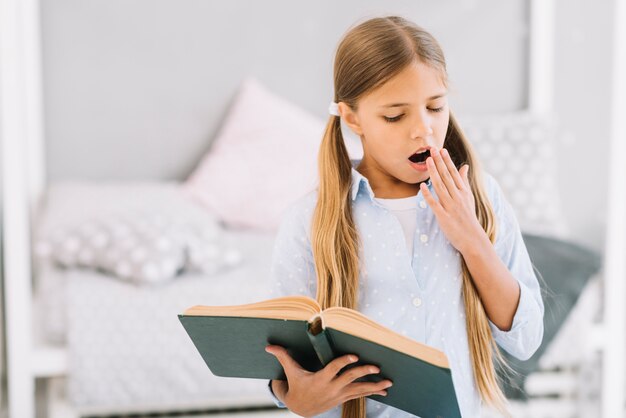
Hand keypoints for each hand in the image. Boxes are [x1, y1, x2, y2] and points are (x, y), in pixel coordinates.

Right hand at [265, 344, 392, 416]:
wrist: (300, 408)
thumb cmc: (296, 384)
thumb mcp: (290, 371)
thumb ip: (282, 356)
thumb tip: (268, 346)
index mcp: (320, 378)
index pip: (334, 369)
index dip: (344, 362)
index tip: (355, 356)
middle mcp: (331, 387)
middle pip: (350, 379)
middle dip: (364, 373)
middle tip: (376, 367)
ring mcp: (339, 394)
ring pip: (359, 389)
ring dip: (374, 386)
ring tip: (388, 382)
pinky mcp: (343, 397)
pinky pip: (360, 394)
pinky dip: (372, 391)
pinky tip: (385, 390)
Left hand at [420, 146, 485, 254]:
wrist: (473, 238)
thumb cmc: (469, 217)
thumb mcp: (469, 197)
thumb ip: (464, 181)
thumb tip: (464, 166)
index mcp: (463, 192)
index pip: (453, 173)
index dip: (447, 161)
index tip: (441, 150)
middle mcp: (457, 197)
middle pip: (446, 177)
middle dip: (439, 162)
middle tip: (432, 149)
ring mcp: (450, 206)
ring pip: (440, 186)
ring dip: (433, 173)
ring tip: (427, 161)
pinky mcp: (443, 216)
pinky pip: (434, 204)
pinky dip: (428, 195)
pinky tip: (422, 186)